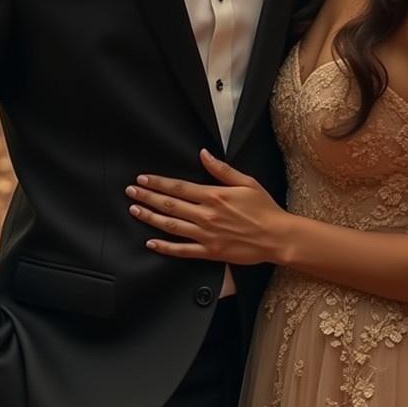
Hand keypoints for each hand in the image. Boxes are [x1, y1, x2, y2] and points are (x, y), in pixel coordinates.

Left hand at [125, 150, 288, 264]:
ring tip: (135, 210)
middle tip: (131, 191)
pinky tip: (151, 242)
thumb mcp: (246, 182)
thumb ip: (222, 169)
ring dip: (150, 218)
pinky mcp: (210, 252)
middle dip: (148, 197)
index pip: (178, 187)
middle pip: (169, 205)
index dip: (158, 182)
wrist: (277, 237)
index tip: (142, 178)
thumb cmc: (264, 208)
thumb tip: (203, 154)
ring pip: (171, 226)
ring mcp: (206, 235)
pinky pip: (182, 251)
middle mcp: (206, 215)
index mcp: (214, 196)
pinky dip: (165, 247)